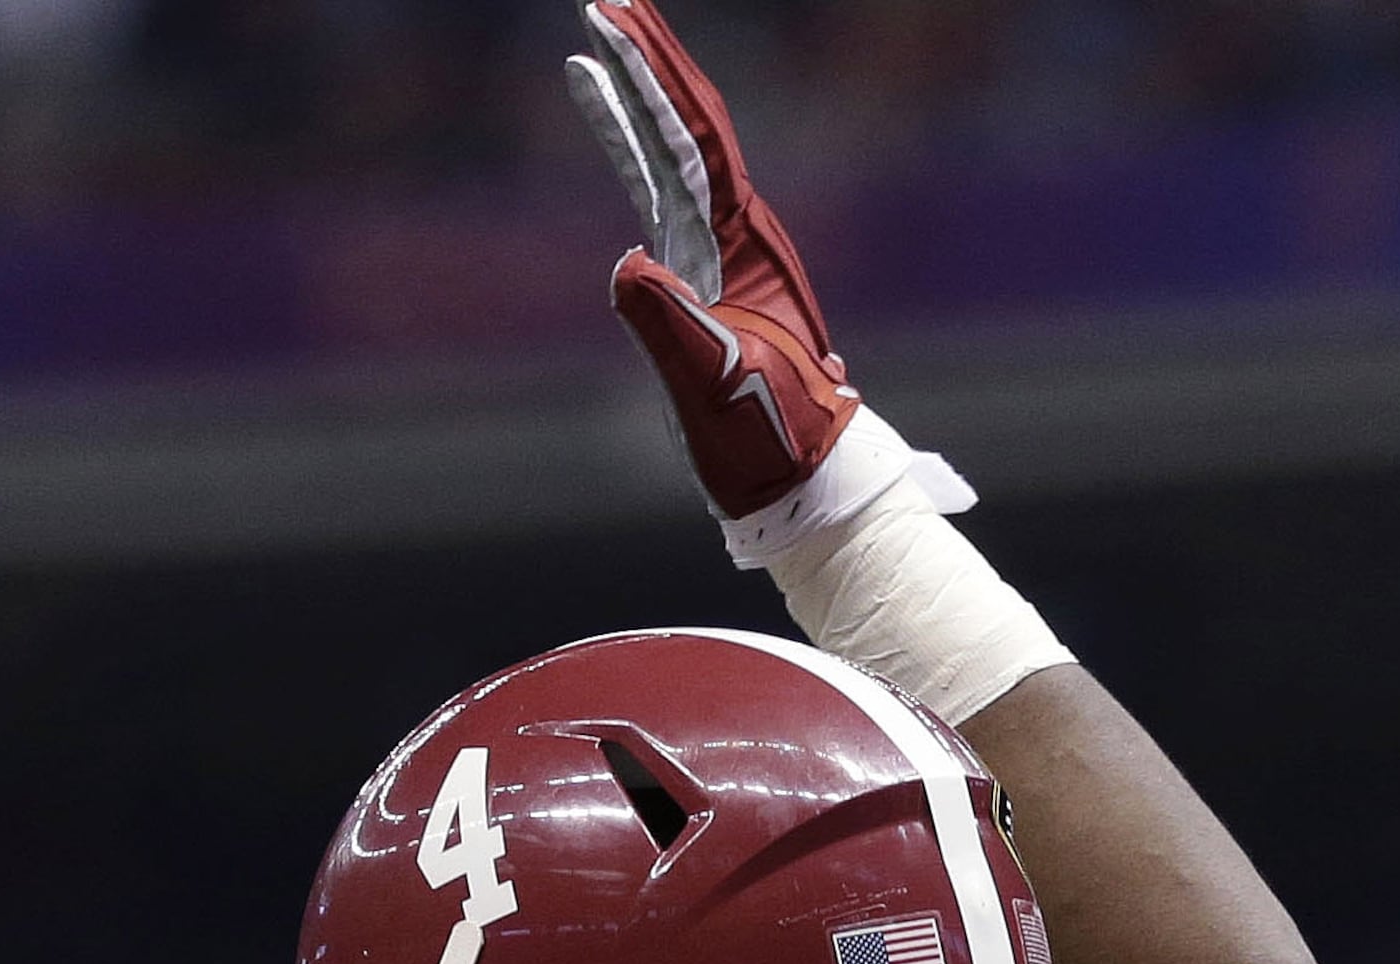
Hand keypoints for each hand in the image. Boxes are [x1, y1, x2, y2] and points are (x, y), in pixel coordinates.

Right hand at [565, 4, 870, 532]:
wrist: (806, 480)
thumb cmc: (767, 439)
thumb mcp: (713, 386)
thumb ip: (669, 326)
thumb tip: (625, 264)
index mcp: (740, 241)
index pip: (692, 133)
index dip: (652, 72)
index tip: (611, 17)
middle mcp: (734, 228)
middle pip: (686, 119)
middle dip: (647, 56)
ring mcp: (717, 247)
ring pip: (670, 144)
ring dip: (635, 89)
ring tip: (594, 36)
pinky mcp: (699, 273)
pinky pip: (659, 184)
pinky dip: (629, 142)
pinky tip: (601, 110)